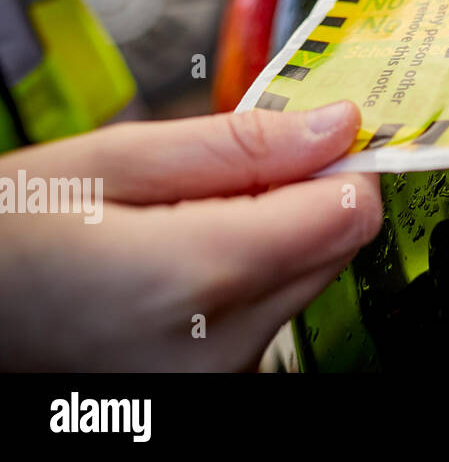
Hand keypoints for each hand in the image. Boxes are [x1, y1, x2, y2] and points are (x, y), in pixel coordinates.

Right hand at [0, 101, 379, 370]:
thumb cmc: (7, 232)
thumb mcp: (112, 160)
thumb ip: (240, 144)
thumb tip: (337, 124)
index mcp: (199, 276)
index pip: (349, 212)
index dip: (339, 161)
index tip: (312, 132)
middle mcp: (220, 347)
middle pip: (334, 247)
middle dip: (301, 194)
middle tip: (222, 173)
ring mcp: (214, 381)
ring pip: (305, 279)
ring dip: (270, 237)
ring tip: (179, 221)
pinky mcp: (208, 389)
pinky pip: (267, 315)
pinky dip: (244, 276)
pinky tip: (175, 261)